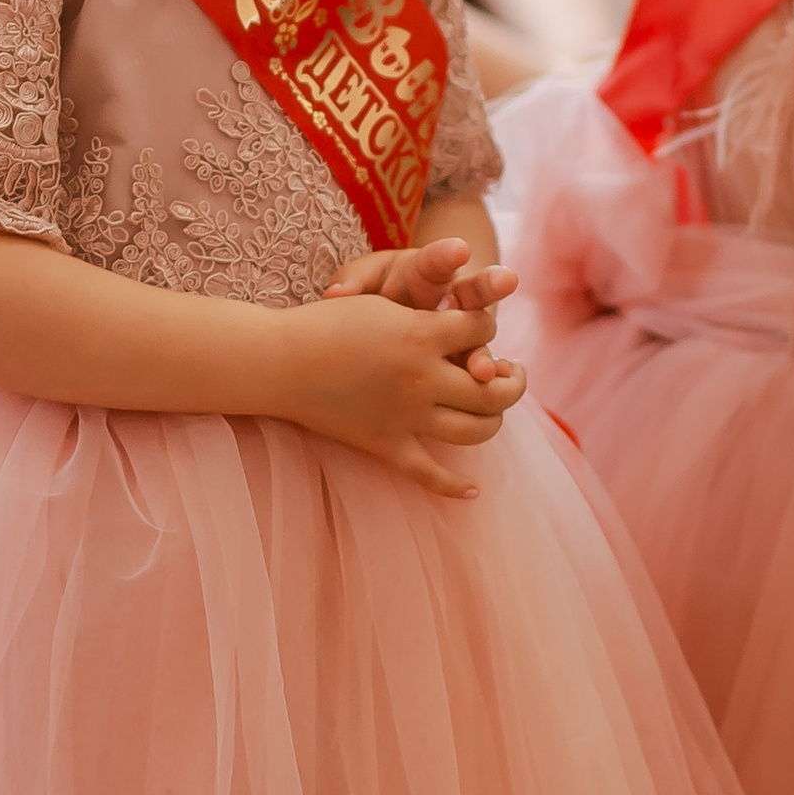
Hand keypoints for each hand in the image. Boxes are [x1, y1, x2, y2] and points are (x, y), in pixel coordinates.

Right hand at [275, 289, 524, 496]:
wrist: (280, 361)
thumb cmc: (326, 324)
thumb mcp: (380, 304)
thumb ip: (425, 316)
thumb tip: (465, 322)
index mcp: (421, 335)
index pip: (481, 328)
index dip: (488, 323)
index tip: (485, 326)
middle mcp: (422, 378)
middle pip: (495, 389)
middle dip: (513, 381)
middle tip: (511, 373)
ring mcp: (407, 417)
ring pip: (477, 431)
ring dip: (495, 421)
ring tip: (492, 409)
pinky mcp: (387, 445)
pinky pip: (431, 475)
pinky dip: (456, 488)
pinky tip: (474, 490)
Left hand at [326, 235, 518, 371]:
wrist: (402, 312)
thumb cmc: (383, 291)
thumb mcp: (367, 279)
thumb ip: (355, 281)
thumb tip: (334, 296)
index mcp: (427, 273)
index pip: (437, 261)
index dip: (448, 255)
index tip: (459, 250)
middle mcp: (454, 299)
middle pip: (476, 290)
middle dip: (491, 286)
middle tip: (505, 280)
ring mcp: (465, 333)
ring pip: (480, 340)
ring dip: (482, 352)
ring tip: (483, 368)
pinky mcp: (466, 362)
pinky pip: (478, 371)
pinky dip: (482, 380)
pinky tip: (483, 393)